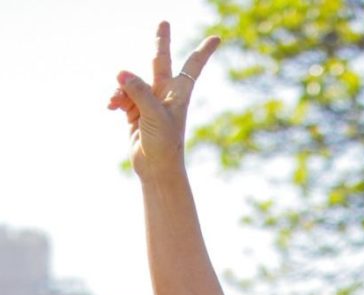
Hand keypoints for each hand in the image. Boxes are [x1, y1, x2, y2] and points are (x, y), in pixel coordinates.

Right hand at [107, 21, 219, 178]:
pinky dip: (115, 99)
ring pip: (131, 82)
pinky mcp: (135, 111)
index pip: (192, 66)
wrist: (157, 168)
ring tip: (116, 103)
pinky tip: (110, 107)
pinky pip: (122, 95)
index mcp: (178, 93)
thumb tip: (121, 73)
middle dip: (160, 42)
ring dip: (121, 90)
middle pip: (160, 60)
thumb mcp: (154, 115)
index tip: (217, 38)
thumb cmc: (164, 144)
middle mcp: (164, 94)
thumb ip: (138, 91)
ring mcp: (149, 102)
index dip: (203, 51)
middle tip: (164, 21)